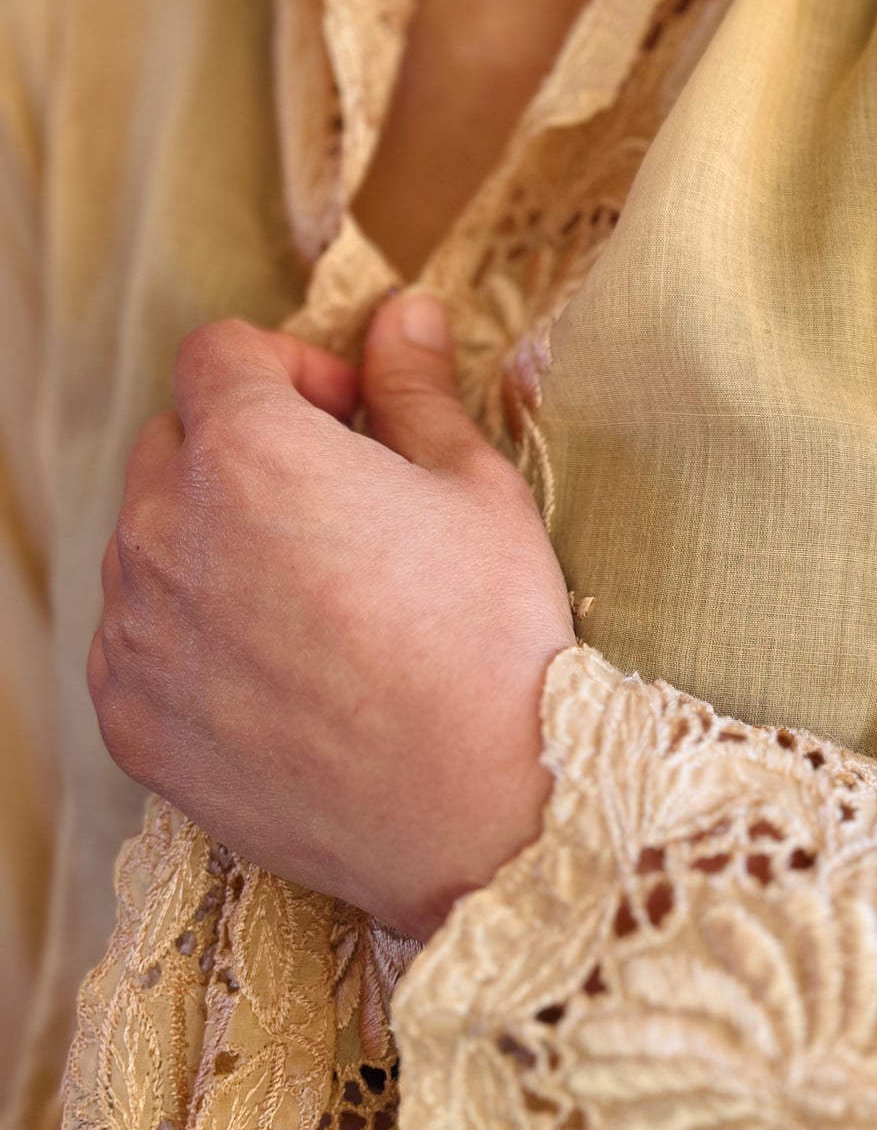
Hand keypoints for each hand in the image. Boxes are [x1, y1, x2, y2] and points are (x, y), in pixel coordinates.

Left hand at [89, 294, 575, 940]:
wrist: (475, 818)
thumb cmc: (493, 642)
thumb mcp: (477, 489)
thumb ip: (417, 390)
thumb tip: (404, 311)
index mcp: (247, 449)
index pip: (220, 354)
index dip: (291, 367)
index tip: (350, 416)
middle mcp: (162, 530)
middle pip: (172, 443)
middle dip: (242, 448)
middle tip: (337, 505)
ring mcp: (136, 633)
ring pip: (147, 544)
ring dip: (211, 541)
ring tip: (313, 599)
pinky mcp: (131, 721)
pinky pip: (136, 641)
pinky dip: (188, 634)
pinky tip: (279, 671)